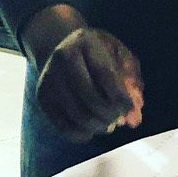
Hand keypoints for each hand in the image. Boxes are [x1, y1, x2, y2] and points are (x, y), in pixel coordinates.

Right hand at [35, 26, 143, 142]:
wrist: (60, 46)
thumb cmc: (97, 53)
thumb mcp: (118, 55)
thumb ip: (132, 82)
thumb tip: (134, 120)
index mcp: (85, 42)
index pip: (105, 75)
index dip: (121, 97)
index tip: (130, 107)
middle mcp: (62, 58)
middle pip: (90, 98)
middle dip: (111, 114)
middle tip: (119, 117)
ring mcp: (49, 78)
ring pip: (78, 115)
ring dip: (99, 126)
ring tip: (108, 123)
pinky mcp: (42, 97)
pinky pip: (63, 126)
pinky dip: (82, 134)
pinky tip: (92, 128)